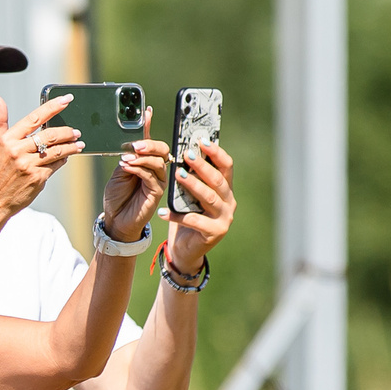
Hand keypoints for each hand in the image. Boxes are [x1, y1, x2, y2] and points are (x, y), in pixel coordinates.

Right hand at [0, 94, 81, 223]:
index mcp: (8, 139)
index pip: (34, 118)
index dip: (53, 106)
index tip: (66, 99)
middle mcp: (17, 151)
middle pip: (49, 135)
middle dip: (67, 131)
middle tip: (76, 131)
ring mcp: (28, 165)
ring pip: (57, 151)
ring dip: (71, 146)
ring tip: (79, 144)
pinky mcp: (37, 178)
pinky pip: (55, 166)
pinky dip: (63, 160)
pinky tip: (66, 158)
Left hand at [100, 112, 168, 243]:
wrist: (116, 220)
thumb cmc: (117, 196)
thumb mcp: (119, 171)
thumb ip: (126, 156)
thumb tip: (131, 142)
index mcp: (145, 160)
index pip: (149, 139)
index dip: (149, 124)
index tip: (146, 110)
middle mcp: (155, 169)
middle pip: (161, 149)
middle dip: (150, 143)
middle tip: (136, 144)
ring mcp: (158, 180)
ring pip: (158, 162)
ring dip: (141, 157)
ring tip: (126, 158)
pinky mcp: (157, 192)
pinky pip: (152, 176)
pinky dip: (139, 169)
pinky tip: (127, 167)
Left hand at [162, 141, 234, 273]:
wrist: (186, 249)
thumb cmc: (187, 216)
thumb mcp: (190, 195)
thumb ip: (192, 178)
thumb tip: (183, 152)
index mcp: (225, 189)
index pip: (226, 166)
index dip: (216, 152)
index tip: (202, 140)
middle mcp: (229, 202)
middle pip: (218, 180)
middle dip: (202, 166)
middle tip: (186, 155)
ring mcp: (224, 218)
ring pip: (209, 198)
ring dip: (193, 185)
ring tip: (176, 175)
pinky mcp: (214, 233)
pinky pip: (194, 221)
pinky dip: (176, 216)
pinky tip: (162, 211)